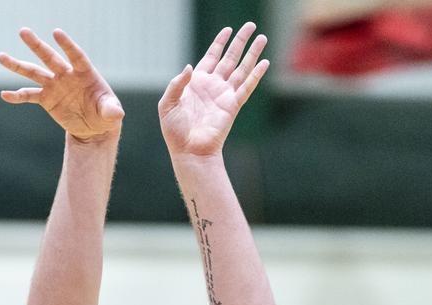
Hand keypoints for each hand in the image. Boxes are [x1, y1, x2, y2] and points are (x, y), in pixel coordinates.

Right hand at [0, 28, 123, 141]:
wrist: (94, 126)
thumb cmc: (105, 114)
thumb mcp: (111, 113)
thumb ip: (111, 110)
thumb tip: (117, 114)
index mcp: (84, 72)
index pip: (75, 55)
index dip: (67, 45)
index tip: (56, 33)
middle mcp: (66, 75)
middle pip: (49, 58)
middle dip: (37, 46)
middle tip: (23, 31)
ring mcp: (54, 85)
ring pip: (34, 72)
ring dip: (17, 65)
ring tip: (0, 56)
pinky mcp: (47, 99)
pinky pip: (29, 96)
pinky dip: (17, 96)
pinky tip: (4, 95)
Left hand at [159, 23, 268, 157]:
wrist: (189, 152)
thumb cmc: (175, 132)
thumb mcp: (167, 105)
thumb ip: (176, 84)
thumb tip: (189, 67)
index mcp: (197, 83)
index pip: (211, 57)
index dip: (219, 43)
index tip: (228, 30)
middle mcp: (213, 86)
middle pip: (230, 58)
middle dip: (240, 41)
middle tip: (250, 25)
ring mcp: (224, 95)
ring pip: (241, 69)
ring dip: (252, 53)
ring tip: (262, 38)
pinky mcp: (232, 106)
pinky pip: (246, 87)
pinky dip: (256, 75)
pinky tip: (264, 62)